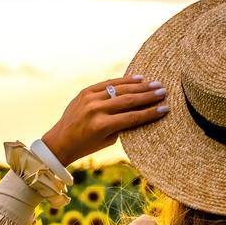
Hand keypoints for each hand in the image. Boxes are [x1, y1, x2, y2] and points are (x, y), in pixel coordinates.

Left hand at [41, 76, 168, 165]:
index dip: (150, 113)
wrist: (60, 141)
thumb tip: (139, 109)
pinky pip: (108, 83)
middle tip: (163, 91)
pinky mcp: (85, 91)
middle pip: (128, 100)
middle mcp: (96, 110)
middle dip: (148, 96)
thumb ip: (122, 124)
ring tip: (154, 84)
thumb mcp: (107, 140)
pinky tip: (137, 78)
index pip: (133, 117)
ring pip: (119, 89)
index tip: (165, 109)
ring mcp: (90, 98)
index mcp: (102, 126)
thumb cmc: (86, 145)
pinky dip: (123, 81)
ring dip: (139, 86)